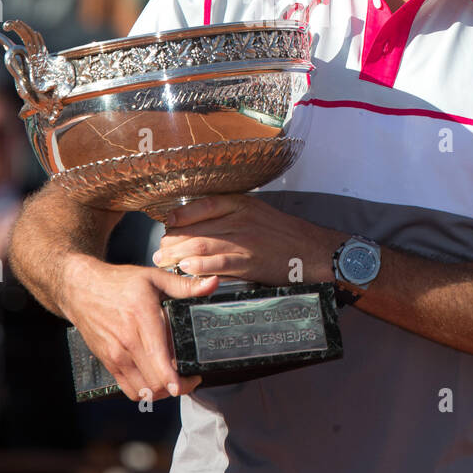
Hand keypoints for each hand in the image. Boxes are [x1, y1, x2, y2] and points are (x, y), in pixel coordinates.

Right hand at [59, 257, 218, 400]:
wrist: (81, 289)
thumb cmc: (118, 282)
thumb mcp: (153, 277)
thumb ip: (184, 285)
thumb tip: (213, 284)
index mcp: (142, 321)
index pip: (160, 363)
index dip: (177, 381)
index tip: (193, 379)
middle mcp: (127, 343)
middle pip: (156, 383)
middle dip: (179, 386)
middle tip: (191, 375)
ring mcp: (115, 356)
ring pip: (143, 391)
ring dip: (163, 391)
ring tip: (174, 378)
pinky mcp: (108, 363)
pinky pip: (129, 390)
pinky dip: (145, 391)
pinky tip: (155, 378)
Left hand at [155, 194, 342, 286]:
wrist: (312, 250)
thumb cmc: (284, 234)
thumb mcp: (258, 213)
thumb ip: (232, 215)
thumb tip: (202, 224)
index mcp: (242, 203)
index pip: (203, 204)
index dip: (180, 215)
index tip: (167, 224)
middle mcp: (241, 218)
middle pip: (197, 228)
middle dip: (173, 240)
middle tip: (159, 251)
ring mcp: (246, 240)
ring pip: (203, 244)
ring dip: (178, 255)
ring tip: (165, 262)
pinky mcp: (251, 261)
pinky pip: (220, 262)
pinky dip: (200, 266)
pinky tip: (187, 269)